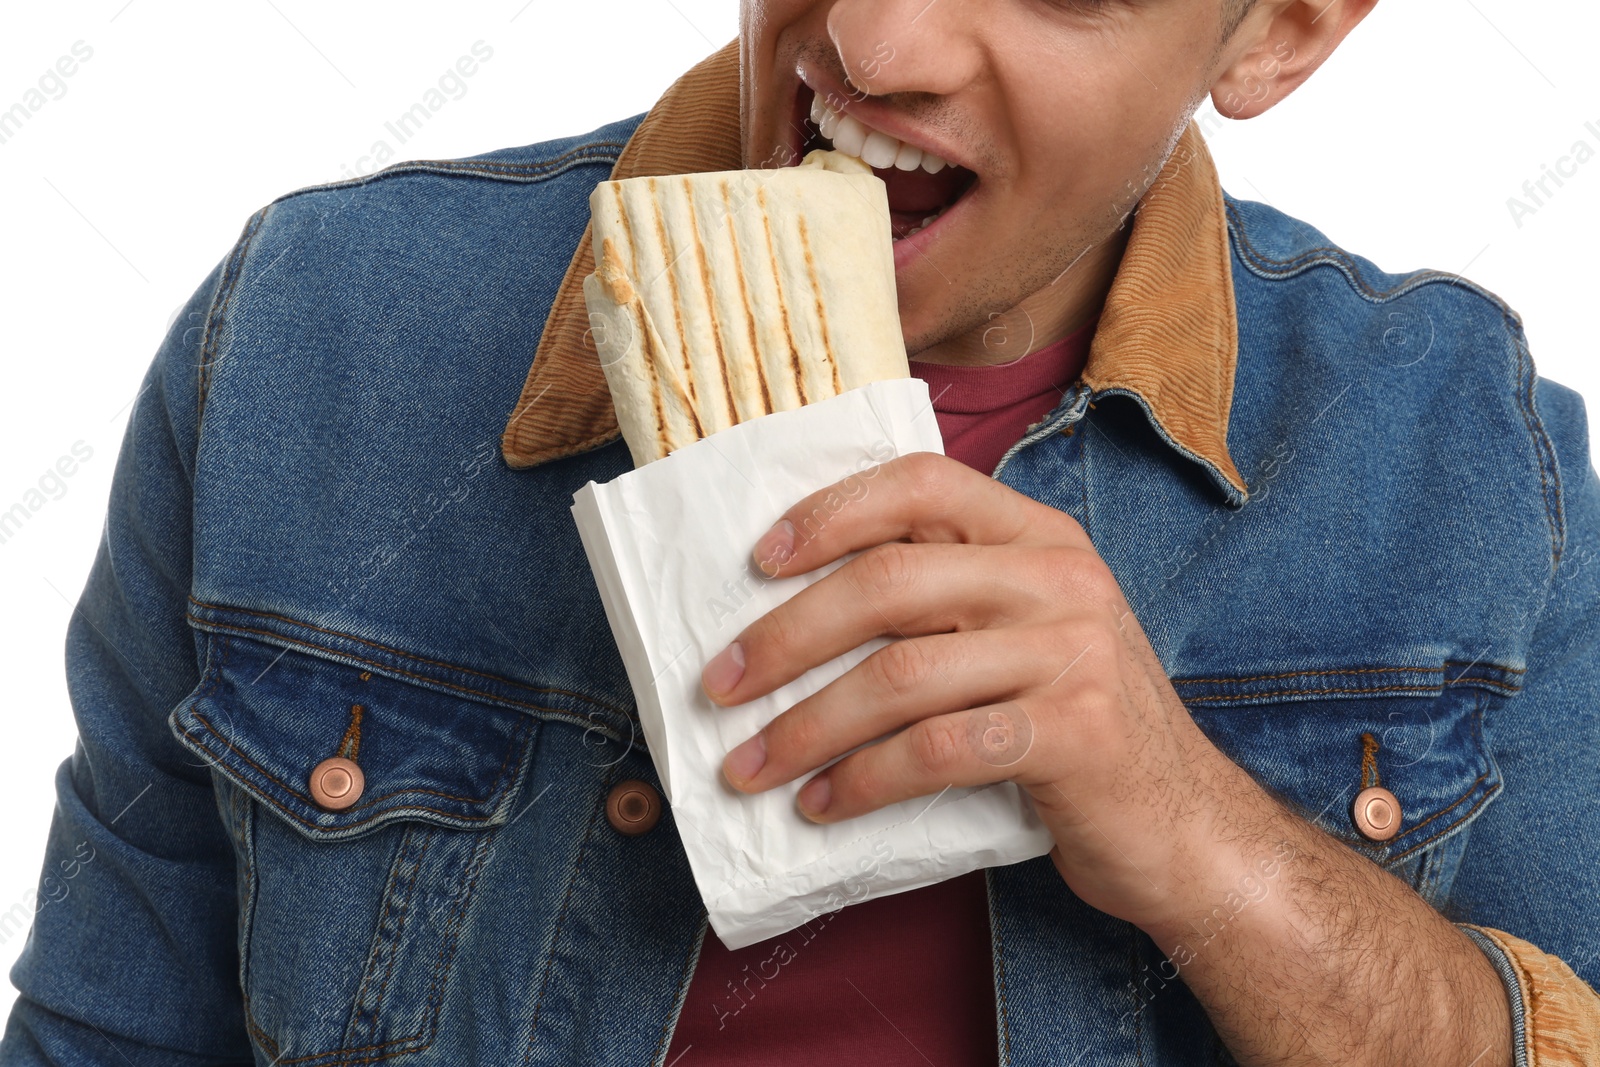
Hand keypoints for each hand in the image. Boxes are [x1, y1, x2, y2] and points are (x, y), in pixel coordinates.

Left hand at [700, 451, 1267, 929]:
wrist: (1187, 825)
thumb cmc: (1076, 727)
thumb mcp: (1025, 636)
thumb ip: (946, 602)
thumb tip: (797, 607)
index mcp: (1039, 537)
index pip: (922, 484)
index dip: (831, 512)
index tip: (759, 559)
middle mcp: (1059, 580)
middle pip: (889, 584)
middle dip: (785, 637)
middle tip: (720, 685)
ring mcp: (1072, 654)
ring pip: (901, 675)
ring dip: (805, 726)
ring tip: (750, 764)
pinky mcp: (1074, 735)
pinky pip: (937, 750)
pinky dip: (864, 780)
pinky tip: (824, 805)